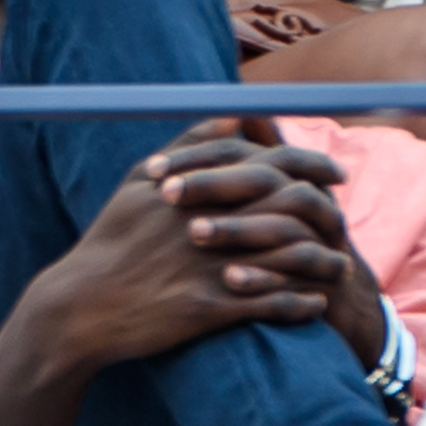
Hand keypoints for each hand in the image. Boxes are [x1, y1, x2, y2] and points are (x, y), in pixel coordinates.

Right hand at [23, 120, 344, 372]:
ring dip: (321, 263)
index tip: (335, 175)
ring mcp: (210, 265)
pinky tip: (316, 305)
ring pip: (287, 258)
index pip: (272, 164)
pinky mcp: (207, 309)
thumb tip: (235, 116)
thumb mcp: (140, 181)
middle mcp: (210, 221)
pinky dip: (299, 304)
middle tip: (344, 221)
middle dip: (326, 212)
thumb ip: (190, 145)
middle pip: (289, 207)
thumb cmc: (112, 238)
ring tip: (341, 267)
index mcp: (198, 186)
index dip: (312, 167)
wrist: (81, 304)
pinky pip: (269, 305)